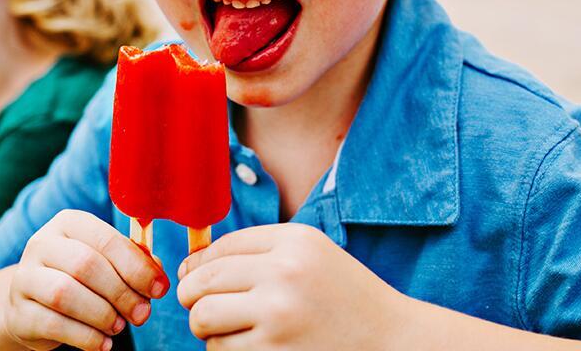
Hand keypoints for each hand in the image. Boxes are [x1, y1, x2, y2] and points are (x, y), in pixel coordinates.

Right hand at [5, 209, 169, 350]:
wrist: (31, 305)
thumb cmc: (80, 279)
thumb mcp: (106, 263)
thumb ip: (134, 263)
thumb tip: (156, 277)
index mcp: (68, 223)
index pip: (106, 239)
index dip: (136, 266)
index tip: (159, 289)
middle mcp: (41, 244)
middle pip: (85, 265)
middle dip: (121, 293)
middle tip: (142, 314)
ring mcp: (25, 278)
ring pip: (65, 294)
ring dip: (102, 314)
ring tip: (119, 326)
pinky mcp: (19, 312)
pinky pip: (54, 324)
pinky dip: (86, 337)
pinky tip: (103, 343)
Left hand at [176, 223, 404, 349]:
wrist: (390, 339)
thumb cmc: (344, 297)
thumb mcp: (311, 254)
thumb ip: (259, 250)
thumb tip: (190, 266)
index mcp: (294, 240)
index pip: (221, 246)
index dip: (198, 264)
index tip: (195, 278)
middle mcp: (284, 272)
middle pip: (203, 281)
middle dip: (191, 297)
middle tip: (199, 306)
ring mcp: (278, 314)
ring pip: (204, 318)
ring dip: (207, 328)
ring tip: (231, 330)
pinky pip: (219, 350)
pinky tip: (250, 347)